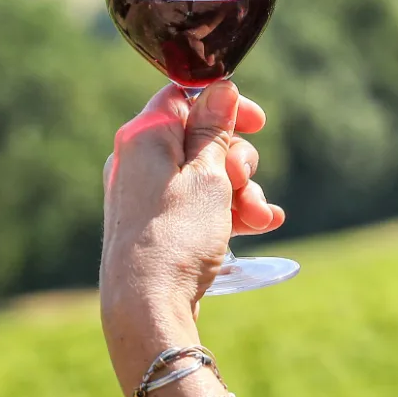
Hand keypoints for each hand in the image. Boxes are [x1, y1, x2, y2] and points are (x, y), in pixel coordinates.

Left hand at [101, 81, 284, 327]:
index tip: (258, 123)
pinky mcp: (156, 225)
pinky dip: (226, 211)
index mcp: (144, 136)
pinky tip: (259, 226)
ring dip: (240, 192)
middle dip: (238, 161)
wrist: (148, 308)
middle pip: (202, 138)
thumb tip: (220, 88)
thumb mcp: (207, 176)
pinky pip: (197, 205)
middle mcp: (138, 160)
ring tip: (259, 219)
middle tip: (244, 184)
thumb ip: (215, 129)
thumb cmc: (176, 238)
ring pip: (206, 176)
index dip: (226, 106)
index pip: (186, 96)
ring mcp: (146, 195)